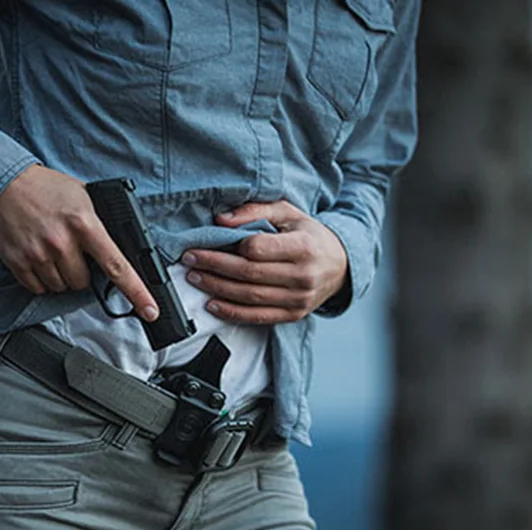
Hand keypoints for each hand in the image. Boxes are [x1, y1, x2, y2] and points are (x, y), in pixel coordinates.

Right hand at [0, 165, 159, 320]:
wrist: (4, 183)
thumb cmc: (45, 188)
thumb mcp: (83, 195)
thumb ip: (100, 221)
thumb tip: (122, 247)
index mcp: (84, 223)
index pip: (117, 266)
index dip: (137, 292)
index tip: (150, 310)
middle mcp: (61, 241)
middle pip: (83, 283)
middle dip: (81, 273)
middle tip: (72, 252)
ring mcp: (38, 254)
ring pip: (61, 288)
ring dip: (61, 276)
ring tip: (52, 251)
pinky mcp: (18, 262)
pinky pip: (38, 288)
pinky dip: (42, 279)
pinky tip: (38, 257)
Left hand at [182, 201, 347, 323]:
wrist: (341, 265)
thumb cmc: (309, 235)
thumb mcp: (288, 213)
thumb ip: (255, 210)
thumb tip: (220, 220)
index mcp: (303, 247)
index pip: (258, 249)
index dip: (229, 247)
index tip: (204, 243)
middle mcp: (303, 275)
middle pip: (248, 273)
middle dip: (213, 267)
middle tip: (189, 260)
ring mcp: (299, 299)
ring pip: (249, 296)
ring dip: (216, 288)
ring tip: (194, 278)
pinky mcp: (293, 315)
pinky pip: (257, 317)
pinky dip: (231, 312)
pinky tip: (212, 304)